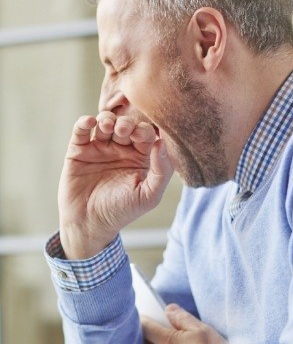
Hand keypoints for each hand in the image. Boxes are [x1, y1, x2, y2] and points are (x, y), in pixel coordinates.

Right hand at [58, 112, 172, 258]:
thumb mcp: (149, 196)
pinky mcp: (78, 151)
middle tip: (124, 129)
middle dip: (126, 123)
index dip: (144, 130)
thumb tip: (162, 143)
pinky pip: (81, 131)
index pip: (145, 135)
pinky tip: (90, 123)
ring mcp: (99, 149)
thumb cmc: (122, 212)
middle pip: (125, 125)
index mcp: (139, 158)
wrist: (90, 224)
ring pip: (104, 123)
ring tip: (108, 126)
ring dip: (107, 119)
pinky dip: (84, 123)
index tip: (141, 135)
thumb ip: (162, 171)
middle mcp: (120, 150)